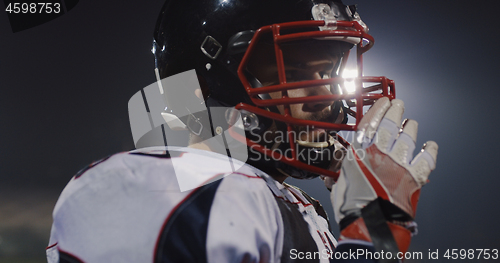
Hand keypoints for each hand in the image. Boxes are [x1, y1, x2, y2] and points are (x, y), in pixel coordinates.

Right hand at [331, 97, 437, 251]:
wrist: (370, 223)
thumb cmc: (350, 205)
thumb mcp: (338, 184)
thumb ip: (340, 174)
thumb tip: (330, 176)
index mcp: (359, 153)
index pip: (369, 124)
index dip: (377, 110)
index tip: (383, 101)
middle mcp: (380, 154)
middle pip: (390, 126)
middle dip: (395, 113)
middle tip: (399, 105)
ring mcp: (399, 164)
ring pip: (408, 139)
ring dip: (411, 129)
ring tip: (412, 123)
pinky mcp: (413, 178)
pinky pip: (426, 160)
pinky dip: (429, 151)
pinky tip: (431, 144)